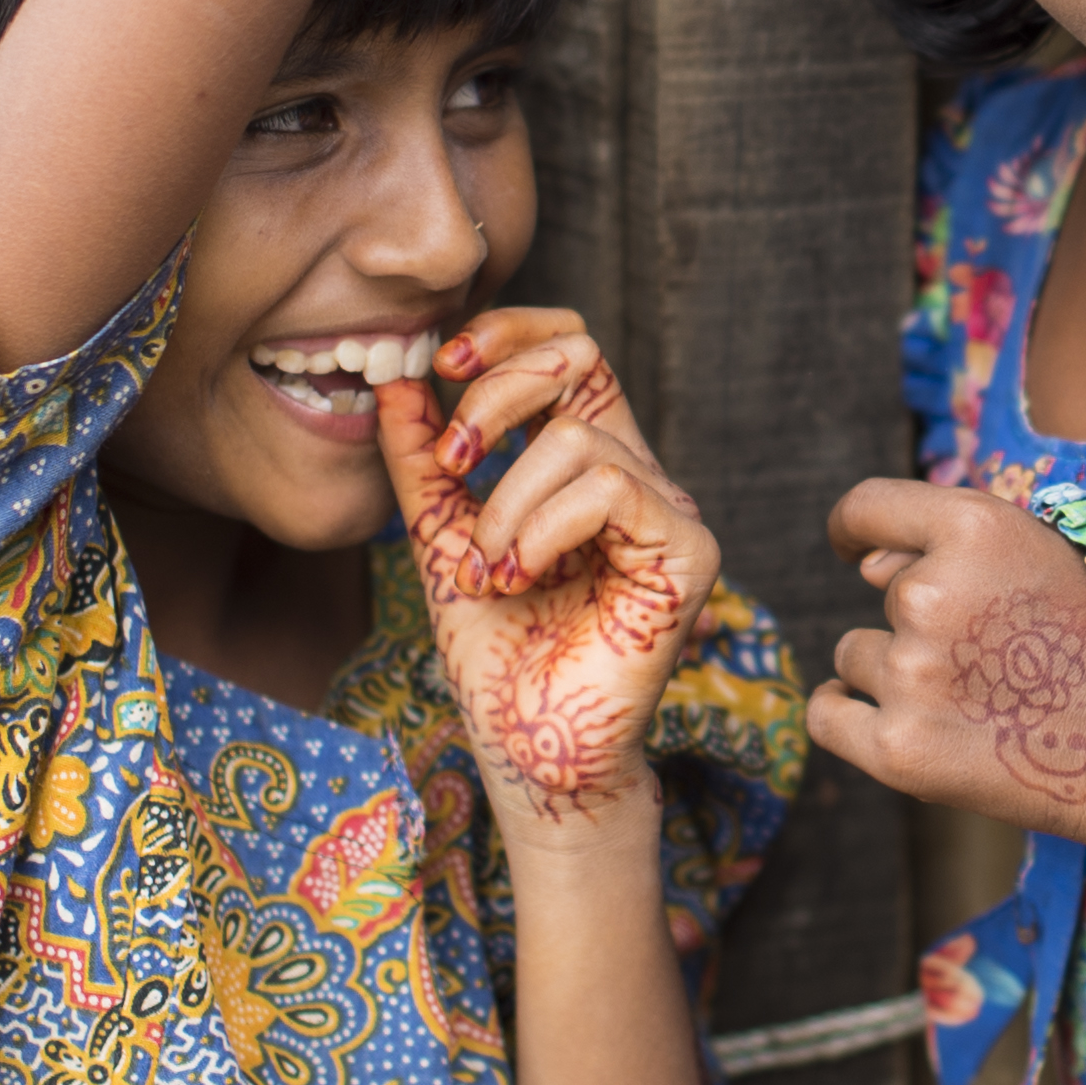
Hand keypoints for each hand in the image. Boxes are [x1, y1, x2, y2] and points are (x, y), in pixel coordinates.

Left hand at [378, 310, 716, 836]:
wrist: (530, 751)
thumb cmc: (497, 657)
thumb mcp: (438, 539)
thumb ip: (420, 462)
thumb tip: (396, 376)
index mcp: (586, 461)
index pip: (569, 347)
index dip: (508, 333)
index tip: (438, 364)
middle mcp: (637, 474)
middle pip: (583, 357)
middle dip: (496, 396)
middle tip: (453, 464)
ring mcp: (670, 511)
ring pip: (580, 438)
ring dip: (506, 504)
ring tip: (491, 572)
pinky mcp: (689, 552)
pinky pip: (609, 489)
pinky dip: (544, 529)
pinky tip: (520, 578)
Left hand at [811, 478, 1085, 850]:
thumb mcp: (1059, 559)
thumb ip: (962, 546)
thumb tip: (866, 565)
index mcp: (975, 527)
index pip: (867, 509)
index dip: (854, 530)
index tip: (853, 549)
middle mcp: (930, 592)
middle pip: (883, 593)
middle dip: (923, 619)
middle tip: (1001, 660)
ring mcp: (910, 674)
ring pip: (857, 654)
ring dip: (896, 672)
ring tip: (982, 700)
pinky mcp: (898, 750)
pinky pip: (828, 715)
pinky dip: (852, 717)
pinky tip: (902, 724)